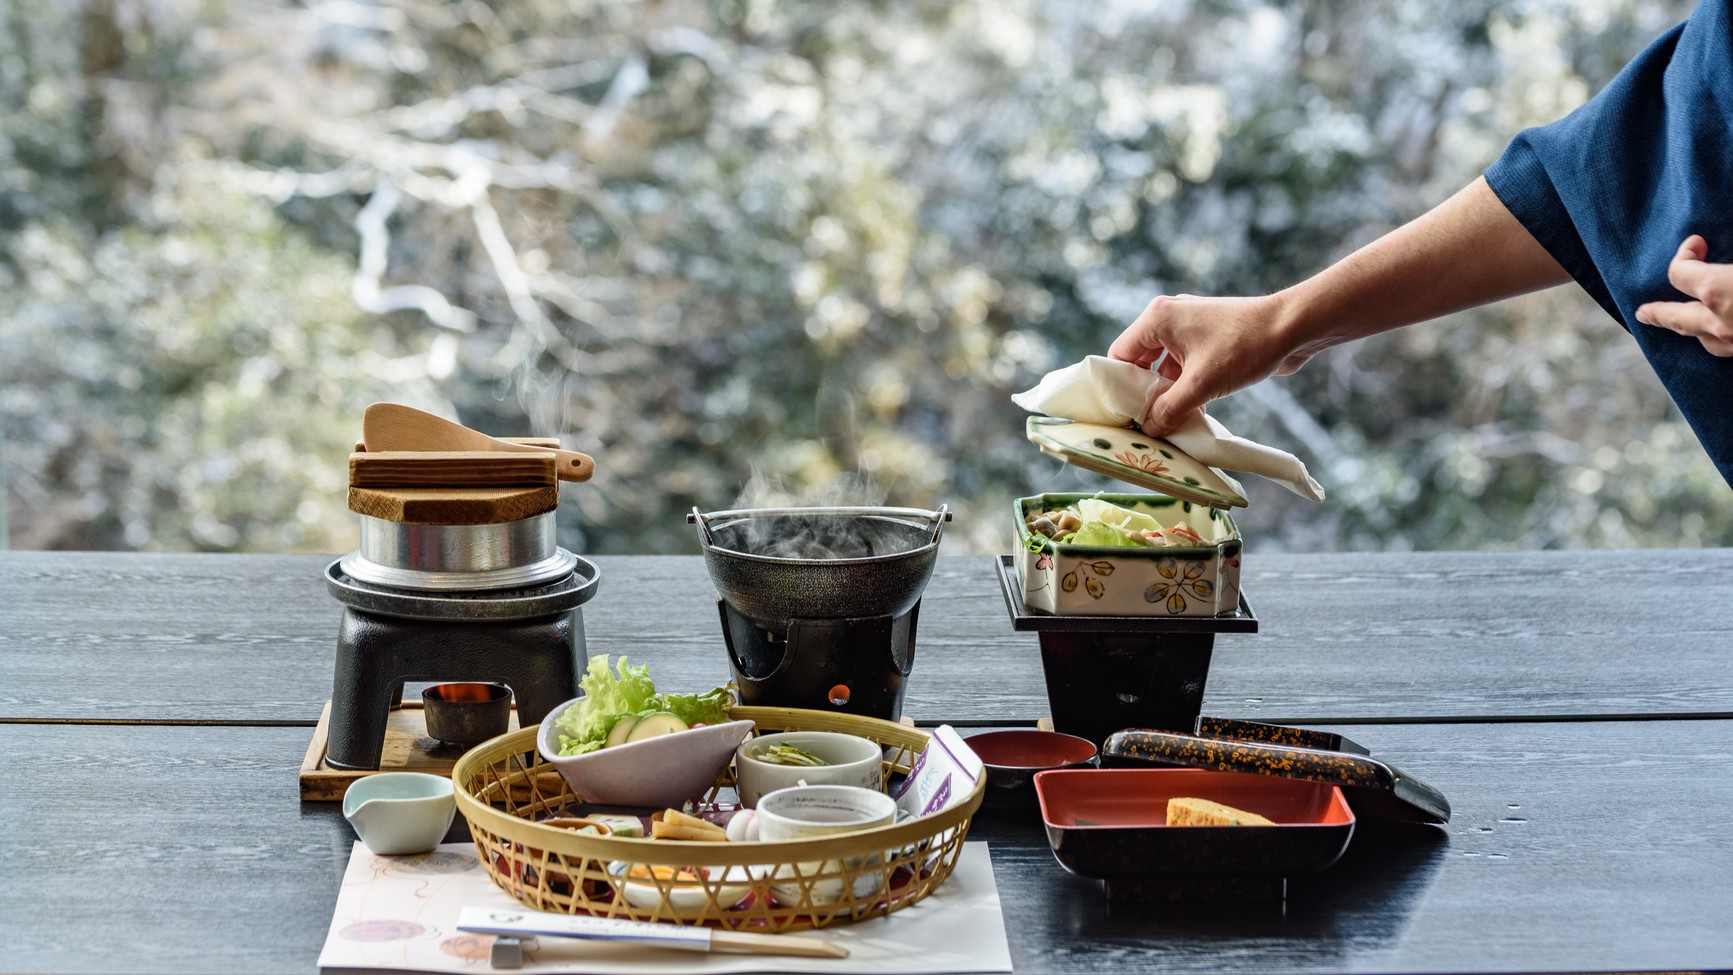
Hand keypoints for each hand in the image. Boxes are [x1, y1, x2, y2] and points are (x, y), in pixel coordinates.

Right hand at [1107, 293, 1319, 434]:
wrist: (1294, 328)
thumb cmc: (1244, 347)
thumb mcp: (1201, 384)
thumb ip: (1169, 409)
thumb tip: (1149, 430)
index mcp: (1158, 318)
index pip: (1120, 353)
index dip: (1117, 384)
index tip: (1121, 412)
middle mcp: (1170, 317)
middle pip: (1141, 360)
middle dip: (1144, 391)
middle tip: (1143, 420)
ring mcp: (1191, 326)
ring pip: (1165, 365)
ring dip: (1167, 391)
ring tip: (1167, 421)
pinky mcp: (1210, 337)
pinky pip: (1186, 364)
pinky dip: (1185, 385)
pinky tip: (1190, 411)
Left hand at [1636, 236, 1732, 355]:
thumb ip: (1729, 254)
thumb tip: (1721, 258)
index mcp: (1719, 291)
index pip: (1681, 273)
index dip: (1685, 255)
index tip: (1695, 243)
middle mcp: (1722, 324)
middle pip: (1678, 319)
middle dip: (1659, 313)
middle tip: (1643, 313)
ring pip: (1709, 343)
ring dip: (1693, 331)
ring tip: (1687, 324)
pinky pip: (1732, 351)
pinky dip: (1727, 342)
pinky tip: (1731, 335)